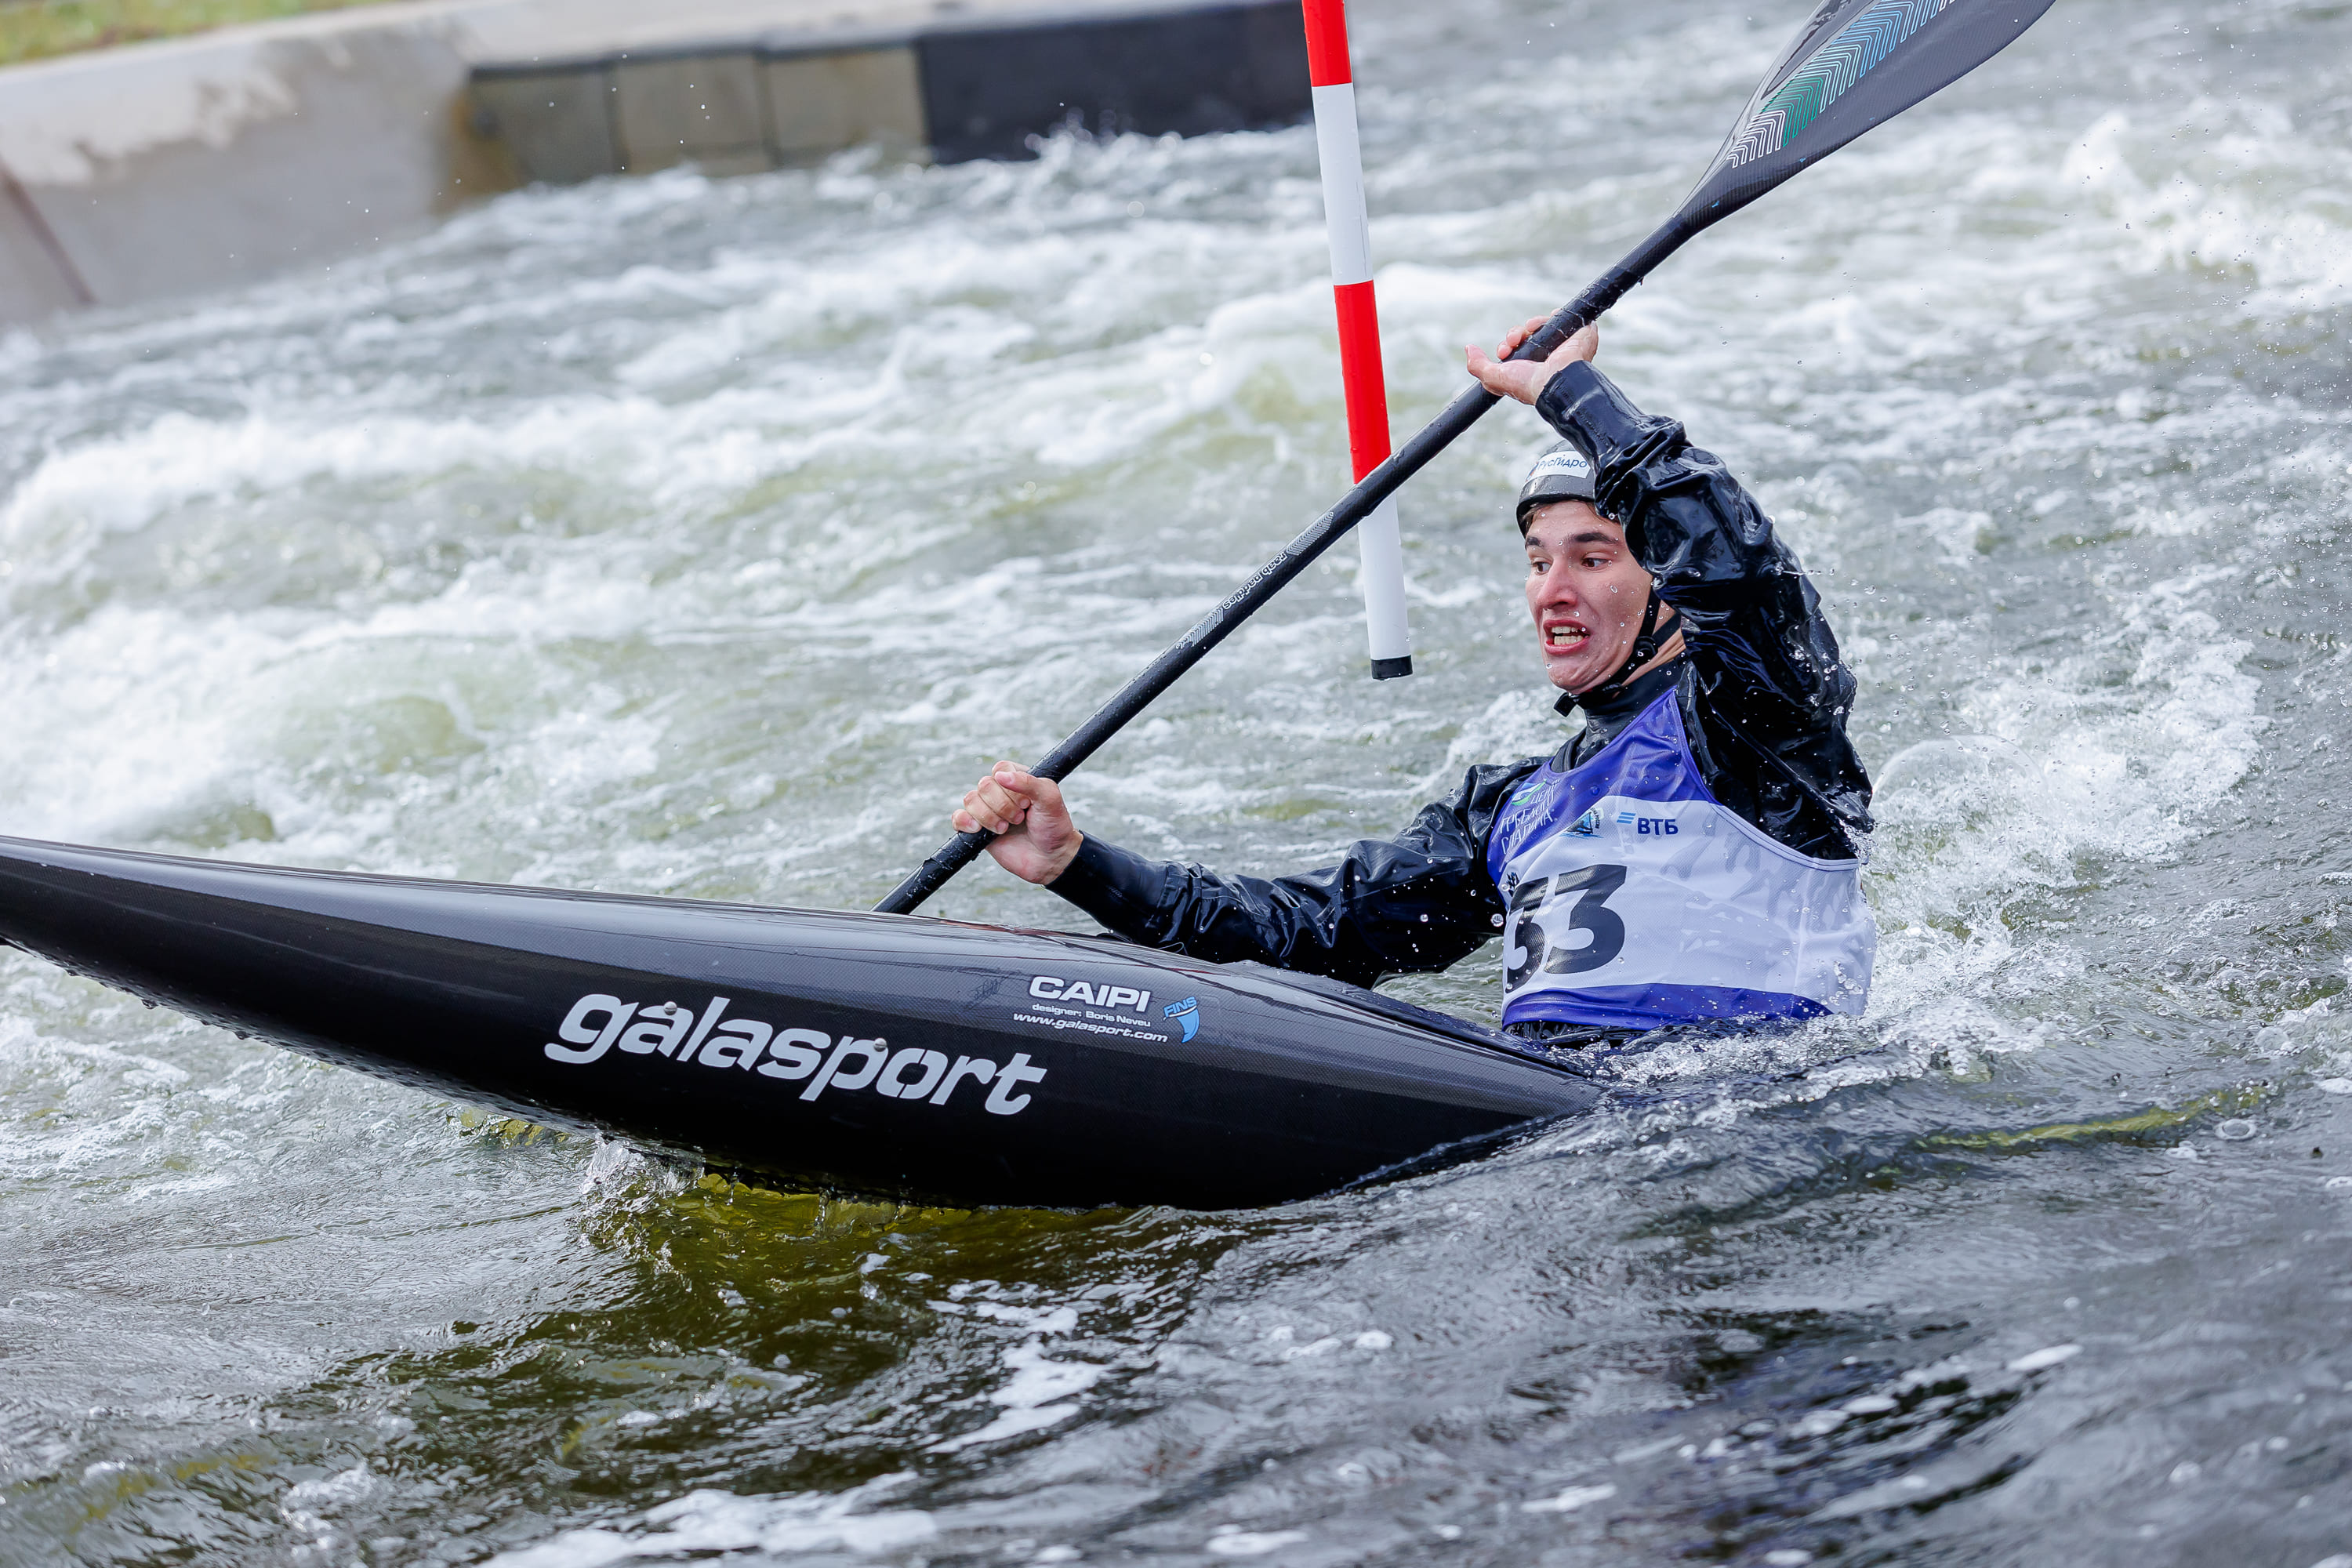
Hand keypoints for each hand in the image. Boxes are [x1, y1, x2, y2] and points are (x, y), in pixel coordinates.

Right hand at [953, 761, 1082, 884]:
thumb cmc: (1054, 827)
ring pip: (970, 800)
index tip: (1026, 803)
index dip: (1011, 788)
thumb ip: (1028, 782)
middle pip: (983, 785)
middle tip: (1020, 819)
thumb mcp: (1050, 799)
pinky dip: (965, 822)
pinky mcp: (977, 829)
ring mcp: (987, 809)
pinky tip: (978, 829)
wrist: (1050, 859)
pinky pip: (958, 818)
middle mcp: (1000, 791)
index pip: (1000, 769)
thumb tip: (1001, 776)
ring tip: (1006, 828)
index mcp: (1017, 778)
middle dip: (1003, 806)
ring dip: (989, 817)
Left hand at [1466, 314, 1598, 404]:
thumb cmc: (1527, 385)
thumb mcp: (1494, 379)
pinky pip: (1565, 317)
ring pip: (1542, 325)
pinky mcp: (1577, 334)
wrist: (1554, 382)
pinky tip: (1548, 320)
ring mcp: (1562, 344)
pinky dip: (1554, 315)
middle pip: (1526, 334)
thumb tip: (1469, 349)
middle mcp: (1545, 356)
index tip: (1504, 350)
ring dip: (1531, 324)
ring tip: (1529, 331)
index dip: (1506, 344)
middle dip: (1515, 333)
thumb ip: (1478, 366)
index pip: (1516, 347)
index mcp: (1530, 367)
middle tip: (1514, 341)